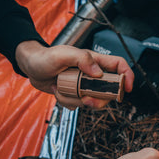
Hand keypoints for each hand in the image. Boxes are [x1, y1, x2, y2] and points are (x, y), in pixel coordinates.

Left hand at [15, 40, 133, 108]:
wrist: (30, 68)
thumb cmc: (45, 57)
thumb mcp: (63, 55)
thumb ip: (82, 60)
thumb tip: (98, 74)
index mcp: (94, 61)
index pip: (118, 66)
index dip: (127, 76)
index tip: (128, 89)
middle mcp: (92, 74)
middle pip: (109, 90)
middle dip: (98, 99)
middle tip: (86, 100)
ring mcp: (84, 85)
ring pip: (92, 100)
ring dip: (76, 99)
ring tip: (61, 89)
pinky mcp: (75, 94)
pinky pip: (78, 104)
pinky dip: (68, 102)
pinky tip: (58, 92)